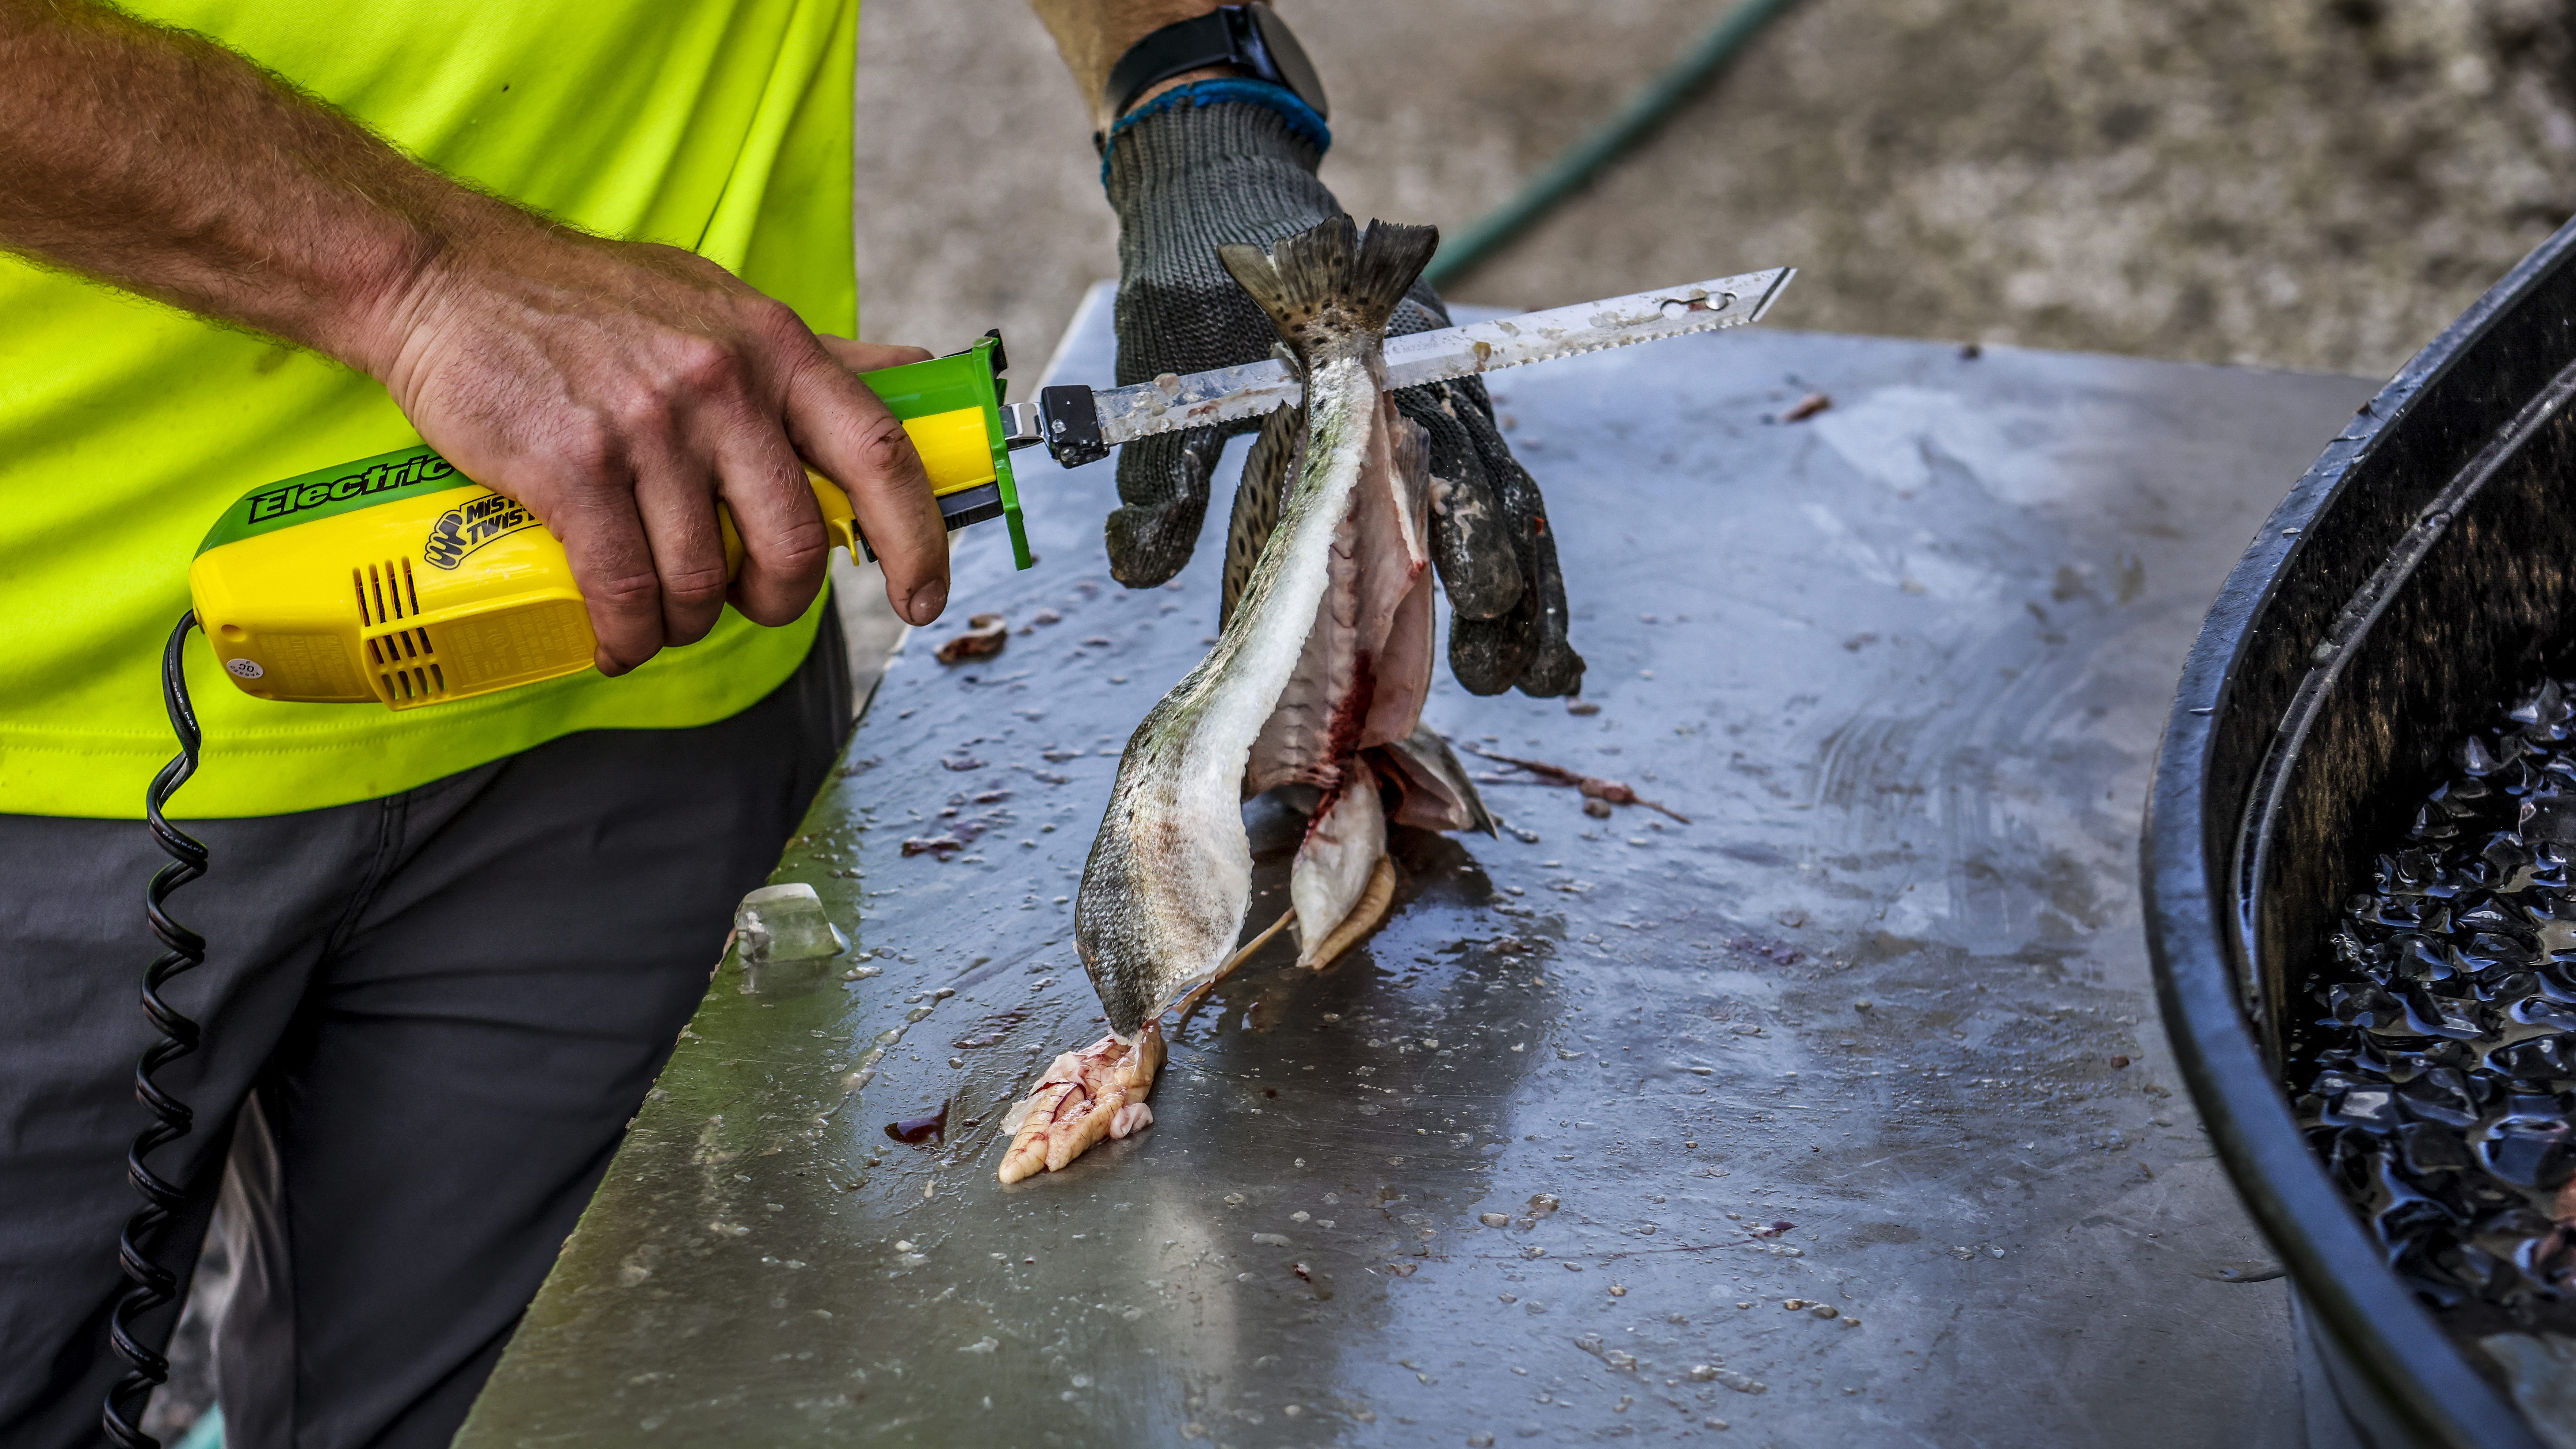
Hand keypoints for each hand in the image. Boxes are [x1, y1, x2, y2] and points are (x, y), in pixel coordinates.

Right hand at [374, 223, 952, 674]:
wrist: (448, 277)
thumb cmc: (593, 303)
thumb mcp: (722, 305)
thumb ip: (817, 356)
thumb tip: (917, 373)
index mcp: (774, 347)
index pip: (881, 453)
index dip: (917, 537)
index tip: (921, 595)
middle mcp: (723, 383)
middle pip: (794, 540)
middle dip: (776, 597)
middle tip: (743, 600)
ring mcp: (648, 425)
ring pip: (701, 576)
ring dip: (685, 621)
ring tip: (660, 611)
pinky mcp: (572, 465)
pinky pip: (624, 588)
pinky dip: (626, 634)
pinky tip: (615, 639)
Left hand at [1097, 88, 1584, 697]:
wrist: (1224, 205)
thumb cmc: (1195, 288)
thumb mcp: (1166, 359)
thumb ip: (1161, 462)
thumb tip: (1135, 564)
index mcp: (1374, 369)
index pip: (1447, 456)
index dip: (1469, 535)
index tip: (1476, 600)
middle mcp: (1427, 389)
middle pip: (1495, 498)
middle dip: (1507, 592)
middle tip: (1497, 677)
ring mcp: (1439, 414)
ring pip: (1507, 511)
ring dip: (1522, 601)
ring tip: (1523, 682)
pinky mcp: (1429, 444)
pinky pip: (1488, 513)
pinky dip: (1516, 581)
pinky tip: (1528, 657)